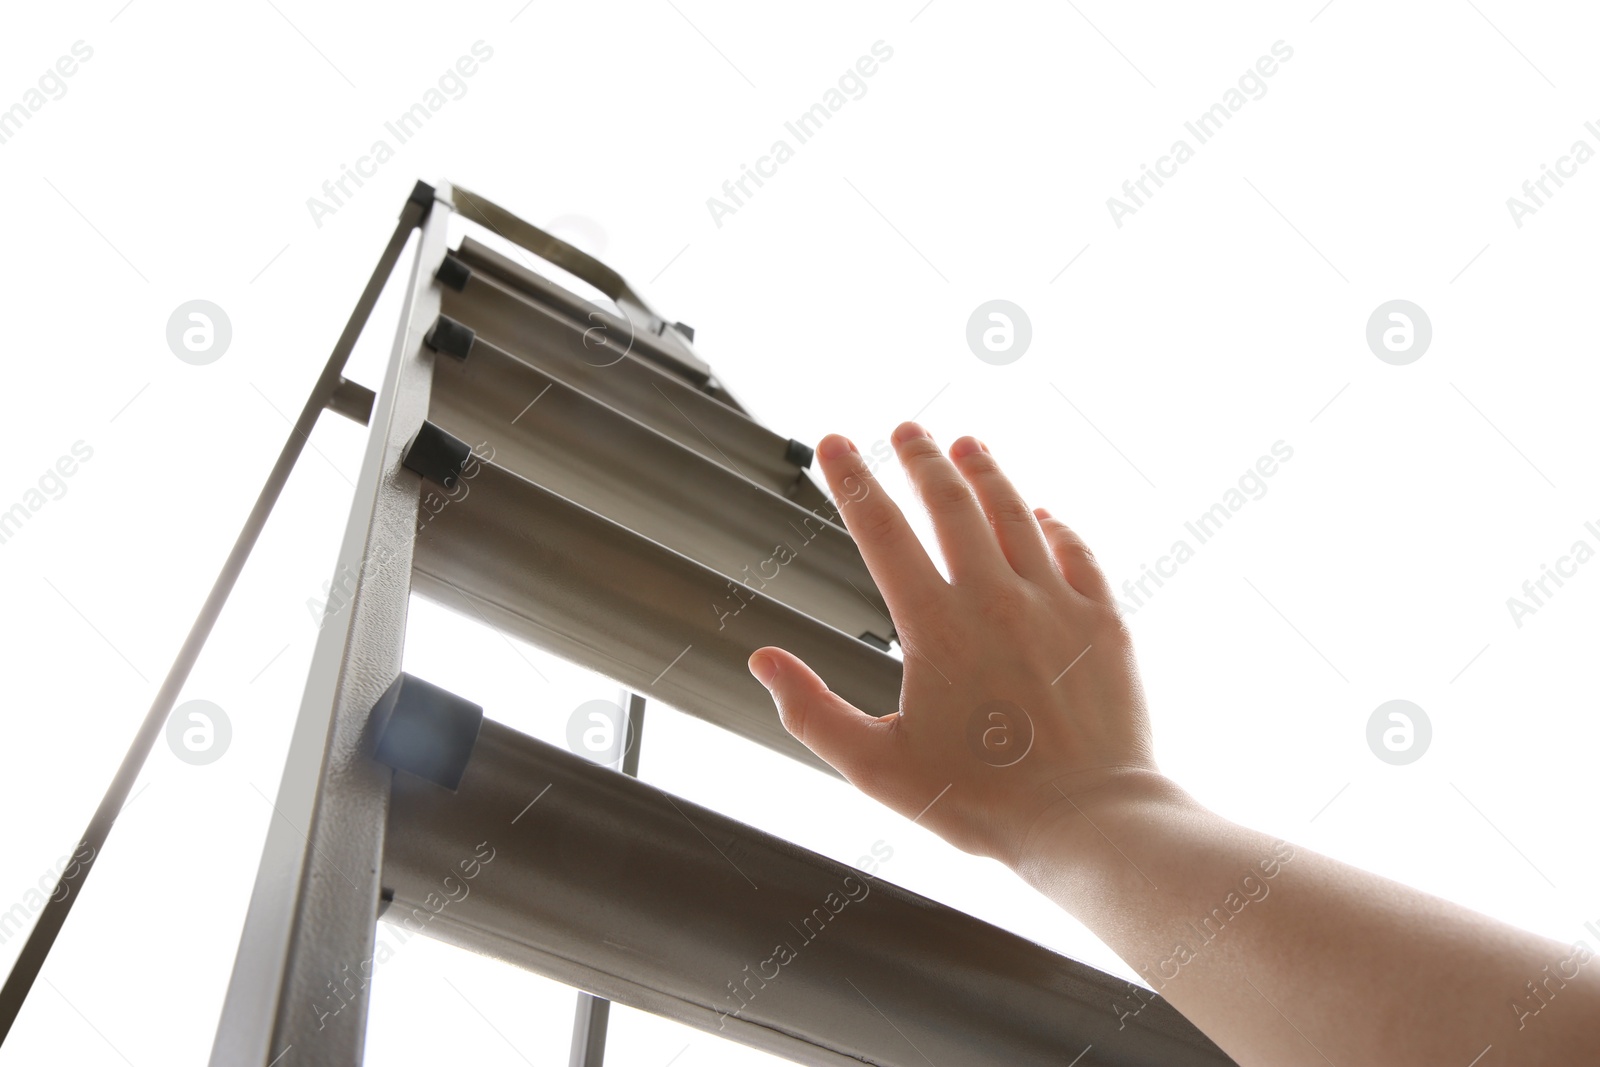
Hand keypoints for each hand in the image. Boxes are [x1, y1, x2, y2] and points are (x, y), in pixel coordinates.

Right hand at [749, 422, 1161, 867]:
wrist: (1088, 819)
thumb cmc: (983, 803)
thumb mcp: (877, 769)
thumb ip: (812, 713)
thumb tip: (763, 662)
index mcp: (934, 627)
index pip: (880, 530)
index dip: (852, 480)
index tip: (834, 444)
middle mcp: (995, 599)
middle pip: (951, 502)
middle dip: (920, 458)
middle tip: (904, 429)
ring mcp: (1054, 603)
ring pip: (1015, 513)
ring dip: (986, 473)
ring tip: (967, 445)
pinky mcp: (1102, 620)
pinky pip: (1075, 551)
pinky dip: (1053, 524)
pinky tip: (1042, 513)